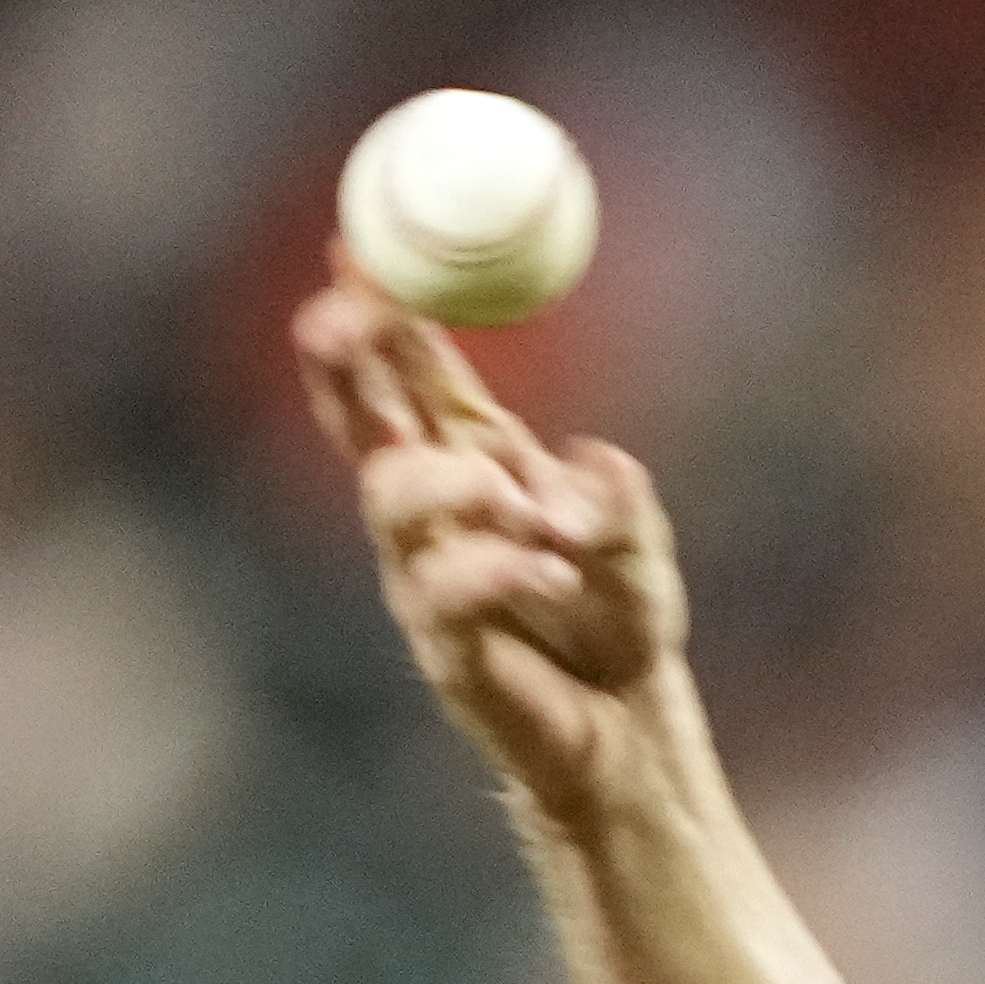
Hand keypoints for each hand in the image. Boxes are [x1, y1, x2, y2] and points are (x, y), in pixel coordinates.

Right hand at [291, 266, 693, 832]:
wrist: (627, 730)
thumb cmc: (620, 621)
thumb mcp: (639, 543)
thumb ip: (621, 501)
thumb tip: (590, 463)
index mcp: (474, 464)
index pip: (408, 377)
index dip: (377, 316)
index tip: (354, 253)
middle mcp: (434, 516)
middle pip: (365, 427)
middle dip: (345, 367)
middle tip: (345, 320)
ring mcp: (428, 580)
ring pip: (393, 501)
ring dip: (450, 481)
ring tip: (518, 502)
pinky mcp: (445, 649)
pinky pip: (445, 592)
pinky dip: (494, 566)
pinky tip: (548, 566)